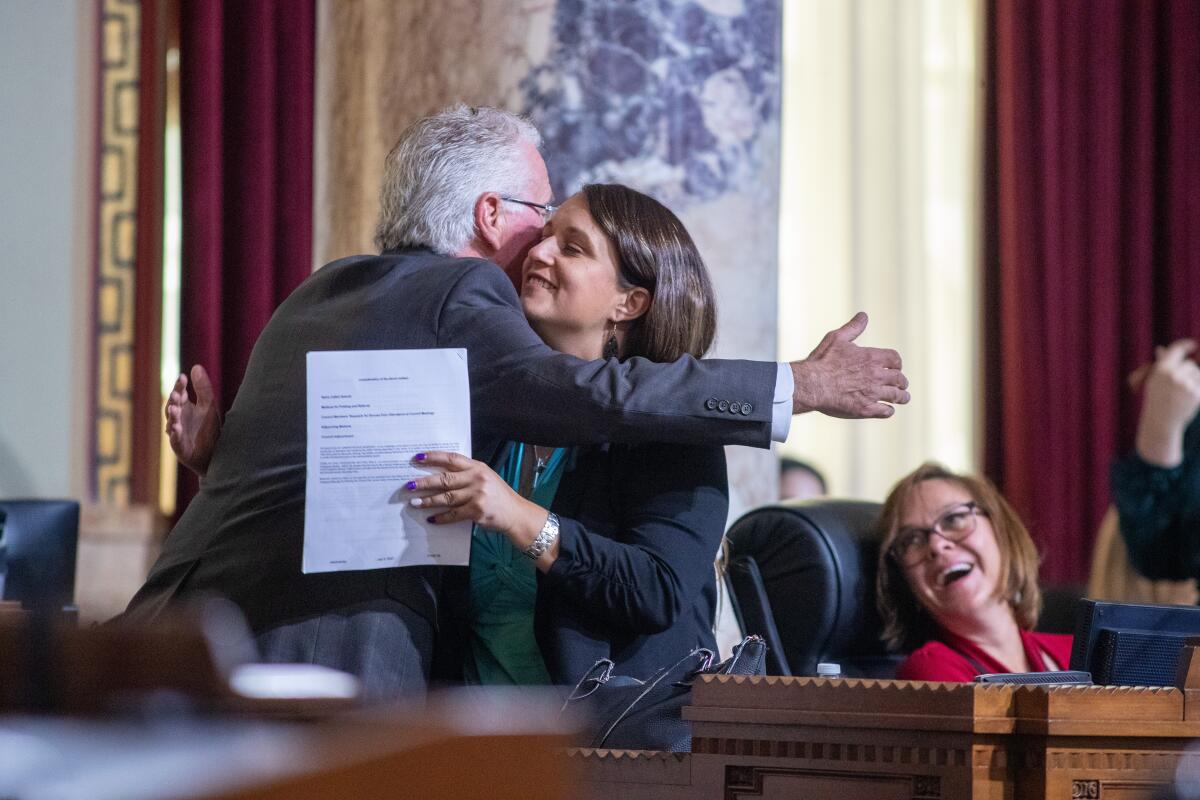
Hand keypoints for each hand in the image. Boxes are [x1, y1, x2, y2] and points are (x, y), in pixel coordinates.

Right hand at [166, 364, 221, 477]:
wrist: (216, 455)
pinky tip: (175, 428)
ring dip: (172, 416)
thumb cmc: (209, 429)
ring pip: (171, 423)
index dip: (179, 386)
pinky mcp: (180, 448)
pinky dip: (174, 434)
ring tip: (174, 408)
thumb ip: (203, 388)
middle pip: (172, 406)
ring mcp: (177, 434)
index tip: (182, 377)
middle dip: (174, 400)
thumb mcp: (209, 405)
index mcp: (184, 408)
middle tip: (176, 393)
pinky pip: (175, 441)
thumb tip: (196, 366)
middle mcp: (178, 419)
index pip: (179, 394)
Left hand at [404, 451, 549, 553]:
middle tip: (409, 485)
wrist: (515, 513)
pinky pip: (453, 514)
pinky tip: (432, 519)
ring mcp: (477, 495)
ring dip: (428, 501)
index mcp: (477, 467)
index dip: (433, 457)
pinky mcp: (476, 511)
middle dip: (424, 482)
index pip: (451, 458)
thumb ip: (467, 474)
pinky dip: (441, 517)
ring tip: (414, 502)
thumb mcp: (486, 478)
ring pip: (446, 497)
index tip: (417, 458)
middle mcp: (477, 479)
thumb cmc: (498, 495)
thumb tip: (441, 475)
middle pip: (444, 478)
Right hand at [789, 312, 909, 417]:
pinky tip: (887, 409)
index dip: (897, 364)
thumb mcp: (837, 338)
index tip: (895, 367)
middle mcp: (876, 375)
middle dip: (902, 381)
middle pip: (899, 378)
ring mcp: (872, 393)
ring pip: (896, 396)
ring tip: (903, 398)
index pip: (895, 359)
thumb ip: (853, 327)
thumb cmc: (821, 361)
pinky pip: (886, 411)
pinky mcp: (865, 409)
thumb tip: (863, 315)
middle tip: (901, 385)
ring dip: (902, 397)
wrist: (810, 384)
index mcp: (871, 357)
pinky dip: (888, 410)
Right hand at [1135, 339, 1199, 466]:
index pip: (1177, 350)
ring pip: (1197, 374)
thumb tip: (1161, 349)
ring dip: (1193, 380)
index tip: (1192, 345)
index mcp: (1161, 370)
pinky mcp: (1195, 394)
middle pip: (1190, 365)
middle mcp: (1173, 375)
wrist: (1161, 421)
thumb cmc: (1156, 399)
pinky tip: (1186, 399)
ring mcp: (1185, 385)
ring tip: (1182, 392)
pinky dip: (1195, 390)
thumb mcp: (1155, 380)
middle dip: (1188, 371)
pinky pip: (1199, 385)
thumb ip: (1161, 364)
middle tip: (1179, 384)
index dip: (1185, 345)